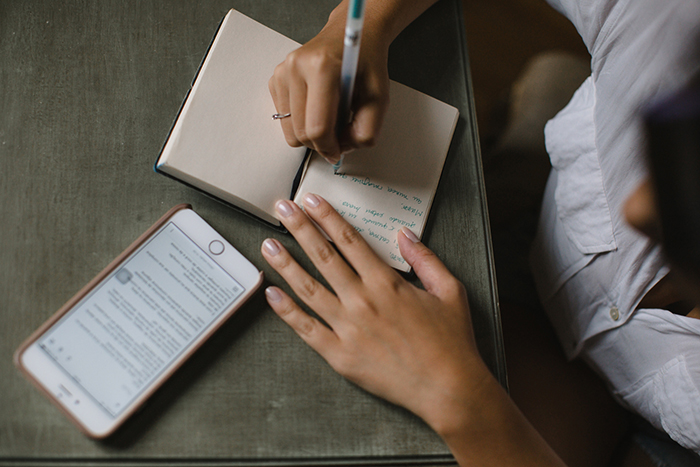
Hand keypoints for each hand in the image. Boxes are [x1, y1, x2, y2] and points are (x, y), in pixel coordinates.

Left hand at [260, 194, 489, 433]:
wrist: (448, 389)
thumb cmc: (451, 342)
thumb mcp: (450, 291)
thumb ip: (425, 258)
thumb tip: (404, 234)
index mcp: (386, 283)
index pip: (349, 241)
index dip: (327, 218)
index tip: (311, 201)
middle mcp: (362, 301)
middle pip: (323, 257)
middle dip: (300, 229)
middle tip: (282, 209)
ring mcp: (347, 329)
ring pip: (308, 289)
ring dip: (286, 264)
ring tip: (268, 245)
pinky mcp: (339, 356)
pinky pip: (306, 329)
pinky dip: (286, 311)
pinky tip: (272, 294)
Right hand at [268, 8, 389, 163]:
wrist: (350, 34)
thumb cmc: (365, 62)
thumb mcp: (379, 97)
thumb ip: (367, 129)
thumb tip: (343, 149)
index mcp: (322, 67)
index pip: (318, 127)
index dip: (330, 148)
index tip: (338, 152)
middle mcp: (297, 67)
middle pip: (301, 133)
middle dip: (321, 143)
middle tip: (340, 134)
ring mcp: (283, 72)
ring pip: (290, 130)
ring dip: (311, 133)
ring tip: (330, 115)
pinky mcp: (276, 79)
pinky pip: (284, 118)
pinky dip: (301, 120)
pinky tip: (317, 105)